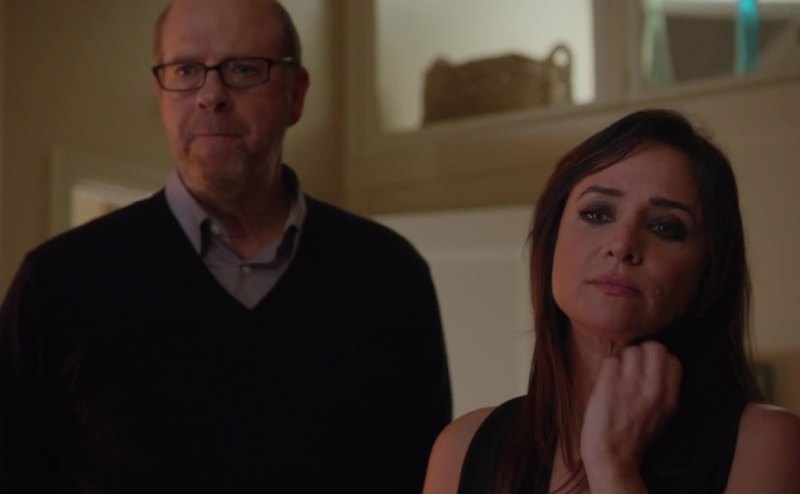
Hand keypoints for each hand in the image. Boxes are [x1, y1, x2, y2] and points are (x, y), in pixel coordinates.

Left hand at [580, 341, 681, 491]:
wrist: (612, 458)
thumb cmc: (633, 438)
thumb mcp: (660, 416)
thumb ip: (662, 391)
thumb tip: (658, 366)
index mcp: (669, 398)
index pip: (672, 360)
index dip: (658, 360)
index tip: (647, 368)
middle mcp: (653, 389)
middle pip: (654, 347)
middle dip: (641, 352)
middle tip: (631, 368)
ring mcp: (631, 386)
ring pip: (631, 350)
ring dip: (622, 360)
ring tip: (617, 376)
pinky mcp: (608, 386)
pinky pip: (610, 360)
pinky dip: (607, 369)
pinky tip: (605, 383)